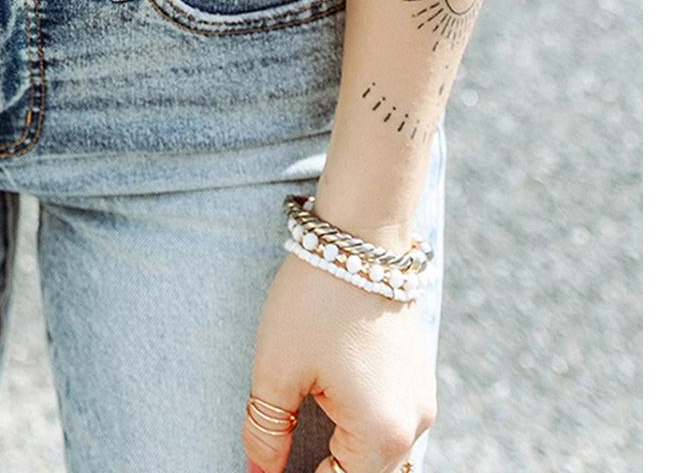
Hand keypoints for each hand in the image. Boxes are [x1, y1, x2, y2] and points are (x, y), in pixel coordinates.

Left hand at [243, 254, 434, 472]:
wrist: (360, 232)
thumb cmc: (315, 297)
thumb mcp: (277, 366)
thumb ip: (266, 430)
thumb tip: (259, 472)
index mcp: (382, 433)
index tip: (270, 469)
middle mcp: (413, 424)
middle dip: (326, 470)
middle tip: (282, 458)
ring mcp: (420, 399)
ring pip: (382, 455)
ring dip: (346, 456)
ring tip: (304, 447)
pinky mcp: (416, 376)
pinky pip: (390, 425)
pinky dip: (361, 432)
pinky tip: (330, 419)